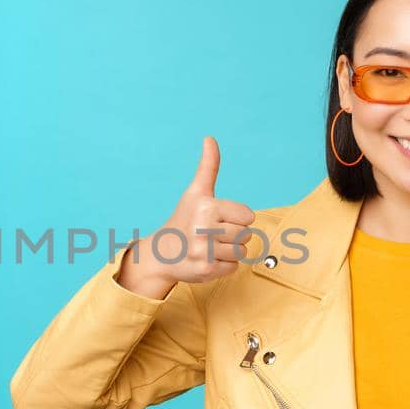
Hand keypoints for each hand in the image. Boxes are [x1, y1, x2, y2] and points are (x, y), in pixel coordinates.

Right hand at [116, 136, 256, 298]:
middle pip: (247, 234)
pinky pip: (234, 268)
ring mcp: (205, 251)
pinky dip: (223, 266)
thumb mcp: (196, 191)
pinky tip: (207, 260)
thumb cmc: (185, 219)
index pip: (248, 216)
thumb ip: (208, 166)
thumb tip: (210, 138)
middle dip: (233, 236)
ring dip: (229, 252)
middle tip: (211, 235)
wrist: (161, 253)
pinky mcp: (207, 270)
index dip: (236, 218)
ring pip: (242, 252)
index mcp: (207, 206)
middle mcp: (205, 229)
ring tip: (209, 247)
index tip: (216, 219)